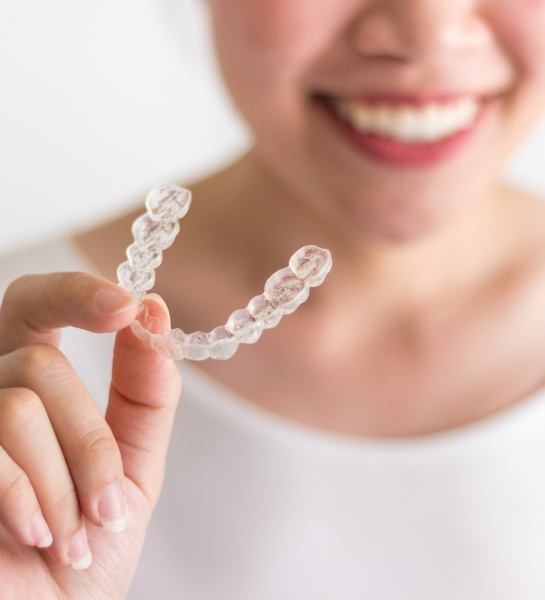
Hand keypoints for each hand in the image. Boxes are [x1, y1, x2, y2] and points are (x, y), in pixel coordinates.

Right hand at [0, 272, 181, 598]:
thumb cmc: (86, 547)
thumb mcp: (131, 467)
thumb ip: (144, 394)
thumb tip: (154, 312)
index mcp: (30, 386)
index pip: (35, 305)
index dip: (75, 294)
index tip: (129, 306)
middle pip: (40, 366)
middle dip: (90, 442)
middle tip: (110, 507)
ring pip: (18, 407)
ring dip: (66, 484)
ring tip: (73, 536)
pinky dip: (26, 499)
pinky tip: (38, 537)